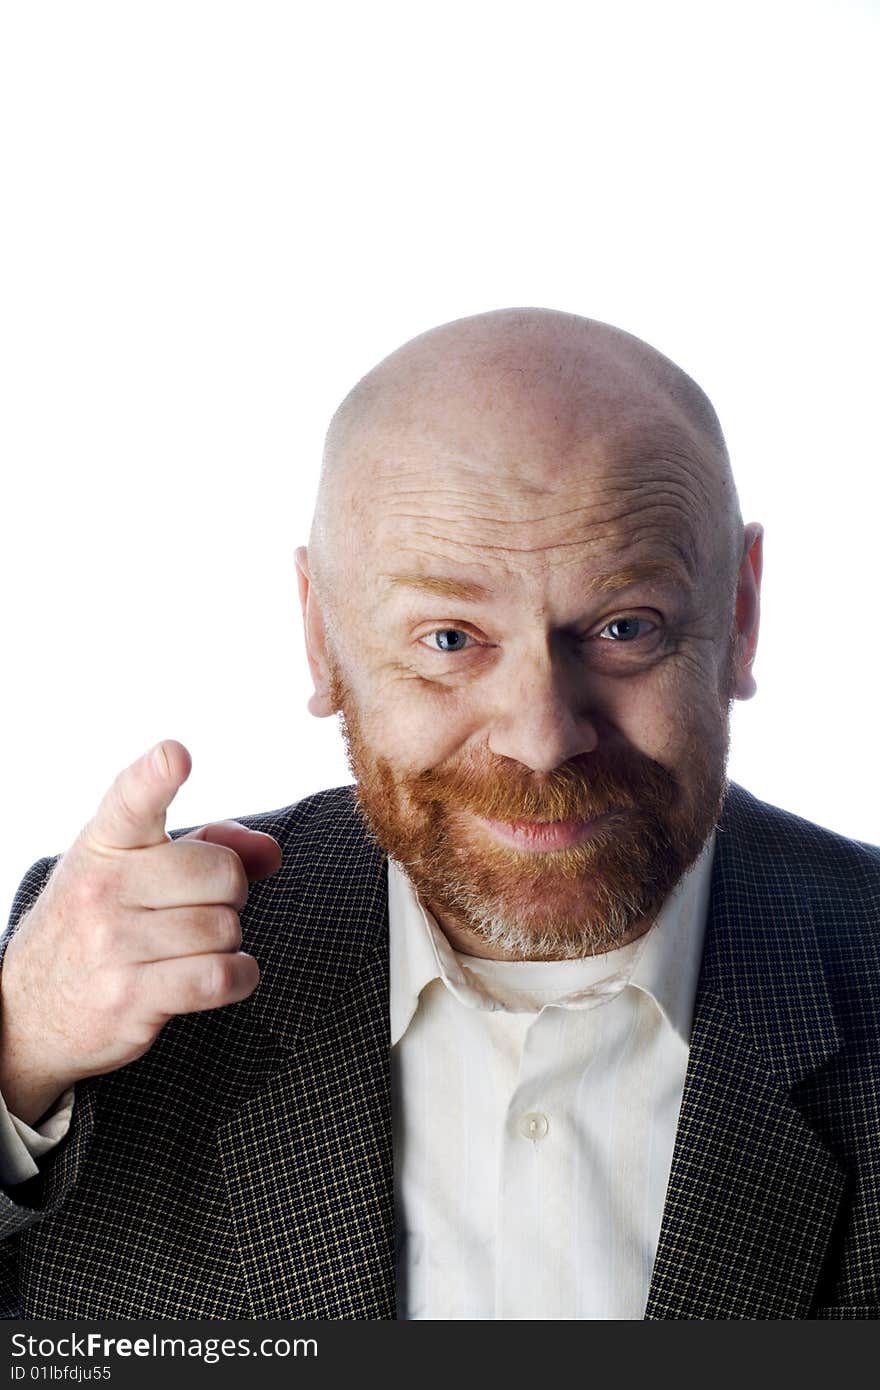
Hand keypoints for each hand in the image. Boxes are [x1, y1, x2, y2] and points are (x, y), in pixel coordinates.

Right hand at [0, 740, 281, 1125]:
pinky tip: (227, 974)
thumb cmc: (101, 923)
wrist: (29, 1009)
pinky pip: (220, 976)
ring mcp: (112, 944)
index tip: (174, 756)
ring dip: (227, 939)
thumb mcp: (136, 870)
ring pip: (224, 928)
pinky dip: (241, 976)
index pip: (132, 800)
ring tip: (193, 945)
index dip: (156, 776)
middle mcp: (103, 888)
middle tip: (200, 905)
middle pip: (220, 872)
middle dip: (229, 891)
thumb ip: (209, 845)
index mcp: (104, 843)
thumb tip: (269, 851)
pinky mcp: (129, 998)